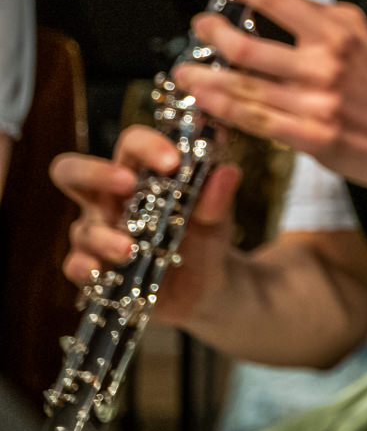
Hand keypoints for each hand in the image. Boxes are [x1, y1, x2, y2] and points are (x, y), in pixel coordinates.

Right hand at [51, 124, 239, 322]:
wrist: (207, 285)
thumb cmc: (205, 237)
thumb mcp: (216, 217)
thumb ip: (218, 197)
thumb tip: (228, 171)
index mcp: (141, 174)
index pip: (131, 144)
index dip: (147, 146)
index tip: (172, 162)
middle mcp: (111, 200)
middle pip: (74, 172)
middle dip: (96, 172)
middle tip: (127, 183)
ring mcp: (99, 234)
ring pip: (83, 226)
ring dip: (105, 235)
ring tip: (130, 248)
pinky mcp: (94, 268)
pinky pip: (74, 265)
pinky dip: (85, 267)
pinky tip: (99, 271)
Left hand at [170, 0, 366, 202]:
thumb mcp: (356, 34)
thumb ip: (315, 14)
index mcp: (336, 32)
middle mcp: (325, 64)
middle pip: (247, 45)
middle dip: (212, 33)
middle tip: (199, 26)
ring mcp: (317, 102)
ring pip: (242, 86)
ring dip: (204, 76)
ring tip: (185, 68)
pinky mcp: (310, 135)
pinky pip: (253, 119)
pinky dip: (221, 107)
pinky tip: (203, 98)